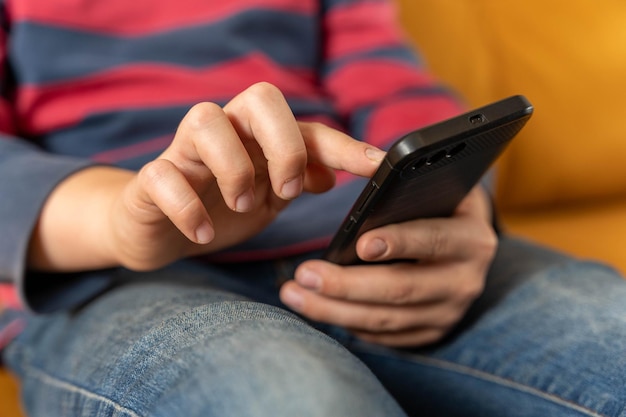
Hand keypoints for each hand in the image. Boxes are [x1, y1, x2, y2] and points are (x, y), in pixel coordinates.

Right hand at [29, 83, 384, 271]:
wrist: (159, 230)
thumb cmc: (218, 208)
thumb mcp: (267, 199)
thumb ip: (296, 182)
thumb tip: (332, 176)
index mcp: (258, 138)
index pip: (307, 129)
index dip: (343, 146)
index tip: (376, 165)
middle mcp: (225, 133)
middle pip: (259, 98)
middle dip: (283, 143)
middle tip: (286, 189)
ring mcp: (184, 152)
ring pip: (205, 120)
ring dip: (234, 168)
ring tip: (243, 206)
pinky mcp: (151, 179)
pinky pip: (162, 174)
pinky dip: (188, 207)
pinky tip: (204, 234)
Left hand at [280, 186, 497, 346]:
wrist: (464, 246)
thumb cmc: (438, 207)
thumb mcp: (437, 187)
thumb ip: (410, 184)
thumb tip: (369, 166)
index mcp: (471, 239)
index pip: (434, 240)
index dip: (398, 242)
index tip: (359, 244)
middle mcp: (465, 281)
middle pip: (401, 288)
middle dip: (347, 285)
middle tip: (304, 274)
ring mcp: (448, 313)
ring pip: (385, 318)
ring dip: (334, 309)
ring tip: (294, 293)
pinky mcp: (430, 332)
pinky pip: (384, 335)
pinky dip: (347, 323)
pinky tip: (317, 307)